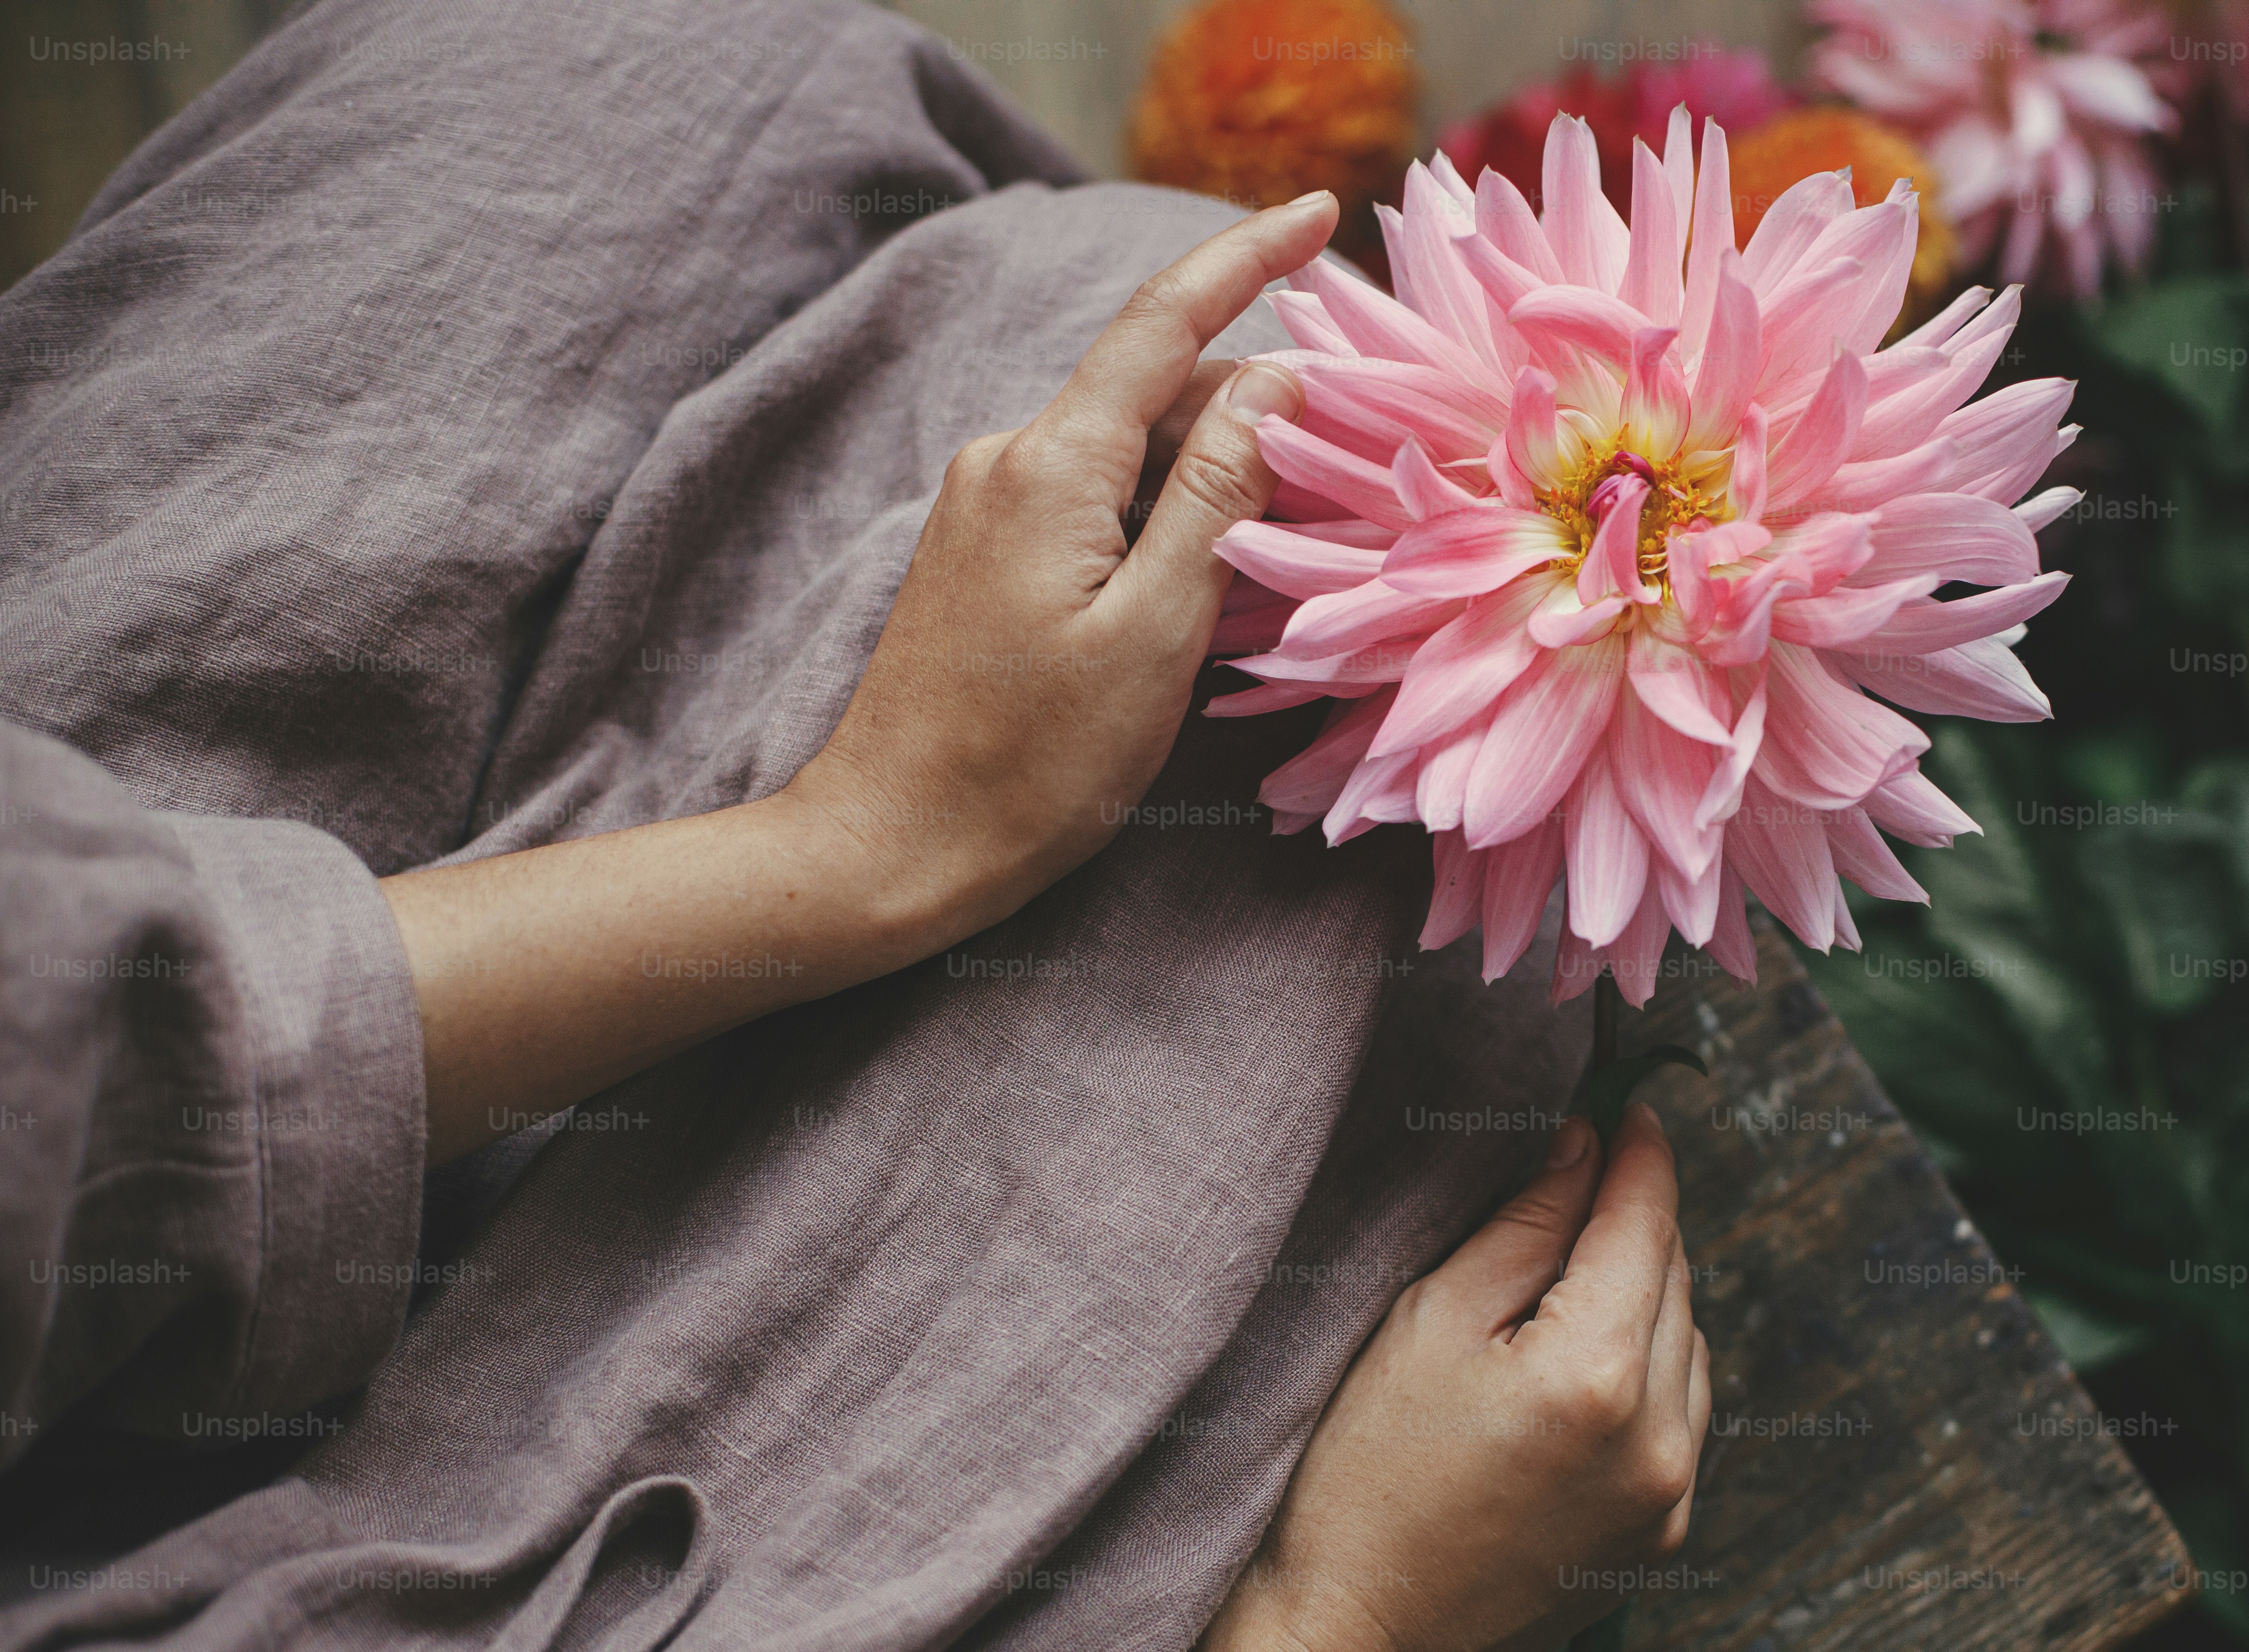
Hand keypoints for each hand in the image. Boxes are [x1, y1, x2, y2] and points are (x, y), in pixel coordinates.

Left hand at [778, 189, 1336, 949]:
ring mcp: (989, 504)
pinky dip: (1165, 514)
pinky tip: (1212, 572)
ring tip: (1300, 534)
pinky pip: (1097, 498)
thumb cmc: (1032, 764)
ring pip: (1132, 451)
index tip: (1324, 210)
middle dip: (1257, 404)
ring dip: (1215, 473)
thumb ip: (1218, 496)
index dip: (1250, 255)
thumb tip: (1273, 379)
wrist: (891, 843)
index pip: (1166, 320)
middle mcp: (1009, 460)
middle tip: (1357, 453)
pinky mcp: (985, 551)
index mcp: (1052, 466)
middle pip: (1158, 391)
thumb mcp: (1156, 631)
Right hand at [1059, 1107, 1706, 1651]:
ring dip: (1645, 1300)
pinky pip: (1680, 1419)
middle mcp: (1658, 1438)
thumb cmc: (1362, 1477)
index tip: (1629, 1110)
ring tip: (1568, 1282)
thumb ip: (1523, 1230)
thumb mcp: (1429, 1324)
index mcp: (1594, 1373)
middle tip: (1584, 1178)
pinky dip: (1647, 1373)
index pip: (1644, 1224)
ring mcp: (1669, 1499)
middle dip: (1636, 1224)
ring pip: (1687, 1350)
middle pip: (1675, 1282)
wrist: (1354, 1643)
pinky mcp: (1661, 1541)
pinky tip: (1580, 1366)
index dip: (1637, 1156)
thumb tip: (1584, 1152)